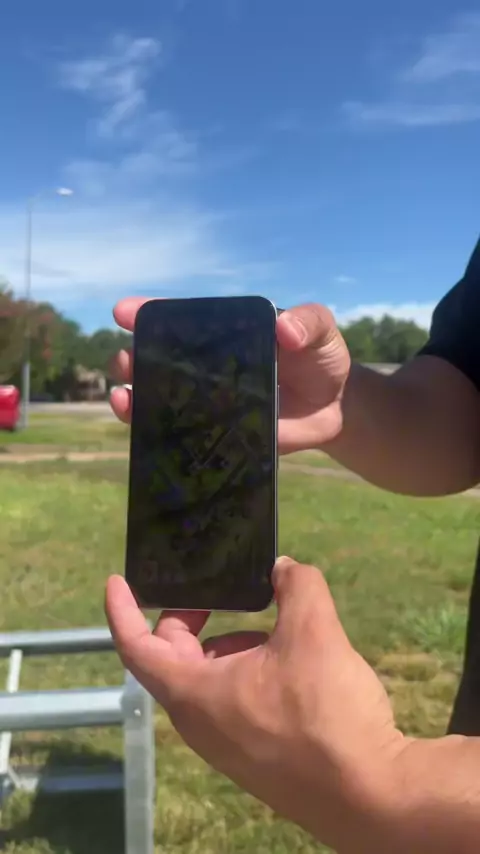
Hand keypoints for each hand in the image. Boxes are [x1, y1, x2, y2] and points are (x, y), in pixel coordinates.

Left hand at [105, 557, 407, 851]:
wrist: (371, 796)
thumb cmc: (326, 714)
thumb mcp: (313, 632)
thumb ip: (297, 586)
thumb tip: (286, 568)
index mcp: (193, 692)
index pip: (136, 646)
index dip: (122, 609)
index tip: (117, 581)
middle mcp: (199, 723)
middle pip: (175, 658)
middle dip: (192, 619)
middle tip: (219, 592)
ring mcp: (226, 745)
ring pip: (208, 680)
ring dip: (229, 646)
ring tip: (272, 627)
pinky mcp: (254, 757)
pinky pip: (233, 702)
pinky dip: (248, 672)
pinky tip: (293, 663)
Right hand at [110, 299, 350, 452]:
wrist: (337, 405)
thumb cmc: (320, 356)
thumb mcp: (320, 329)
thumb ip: (308, 322)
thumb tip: (284, 329)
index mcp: (223, 335)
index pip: (179, 322)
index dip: (148, 313)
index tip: (124, 312)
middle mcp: (206, 367)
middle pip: (157, 360)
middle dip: (133, 358)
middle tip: (126, 359)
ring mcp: (208, 403)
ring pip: (159, 398)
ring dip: (134, 396)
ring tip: (124, 394)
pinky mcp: (218, 435)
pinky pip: (182, 435)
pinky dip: (158, 433)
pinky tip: (144, 429)